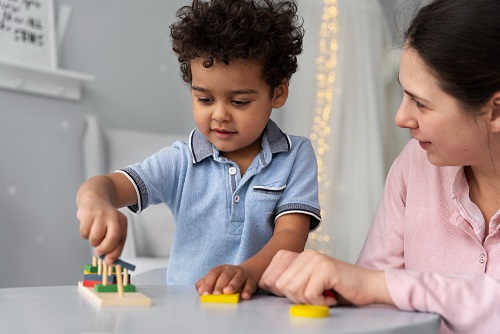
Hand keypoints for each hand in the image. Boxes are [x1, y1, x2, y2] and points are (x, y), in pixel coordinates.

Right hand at [77, 197, 126, 264]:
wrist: (94, 198)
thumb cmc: (104, 218)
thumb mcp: (114, 228)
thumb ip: (114, 244)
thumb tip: (108, 261)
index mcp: (122, 221)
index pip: (121, 239)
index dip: (114, 252)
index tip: (109, 261)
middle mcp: (113, 216)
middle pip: (112, 237)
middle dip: (104, 248)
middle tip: (99, 252)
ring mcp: (100, 214)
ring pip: (95, 237)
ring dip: (93, 242)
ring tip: (93, 235)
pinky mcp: (88, 213)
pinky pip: (84, 232)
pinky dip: (84, 235)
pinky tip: (87, 228)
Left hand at [195, 265, 257, 299]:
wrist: (244, 275)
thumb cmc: (226, 280)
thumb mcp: (215, 280)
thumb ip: (205, 284)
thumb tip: (200, 291)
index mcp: (221, 269)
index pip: (213, 273)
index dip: (208, 283)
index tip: (205, 294)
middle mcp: (231, 269)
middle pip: (225, 275)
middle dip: (220, 284)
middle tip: (216, 294)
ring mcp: (242, 274)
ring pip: (238, 277)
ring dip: (233, 285)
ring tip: (228, 292)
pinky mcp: (251, 281)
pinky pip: (250, 285)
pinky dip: (247, 290)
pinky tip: (244, 297)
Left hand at [263, 249, 391, 306]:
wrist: (368, 286)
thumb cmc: (339, 289)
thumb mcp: (308, 283)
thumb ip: (289, 281)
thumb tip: (266, 286)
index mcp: (297, 256)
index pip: (269, 275)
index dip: (278, 291)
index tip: (299, 294)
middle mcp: (305, 255)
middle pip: (280, 285)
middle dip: (295, 298)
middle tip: (314, 297)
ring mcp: (315, 260)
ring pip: (293, 290)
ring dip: (309, 301)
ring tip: (323, 296)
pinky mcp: (325, 269)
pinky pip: (309, 294)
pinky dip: (320, 302)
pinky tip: (330, 298)